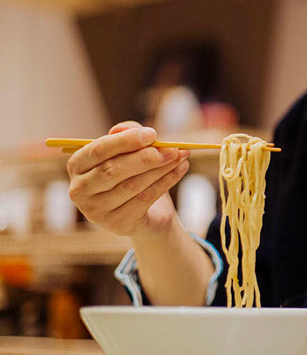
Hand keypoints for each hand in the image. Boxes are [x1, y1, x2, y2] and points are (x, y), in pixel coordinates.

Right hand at [67, 121, 189, 237]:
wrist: (145, 212)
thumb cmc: (132, 172)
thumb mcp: (129, 150)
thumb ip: (126, 134)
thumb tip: (122, 129)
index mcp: (77, 165)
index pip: (98, 150)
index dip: (125, 141)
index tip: (152, 133)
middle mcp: (79, 190)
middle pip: (113, 170)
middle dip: (146, 157)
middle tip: (172, 148)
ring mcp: (96, 211)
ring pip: (132, 185)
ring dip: (161, 168)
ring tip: (181, 155)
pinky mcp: (117, 224)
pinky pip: (145, 199)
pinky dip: (167, 181)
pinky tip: (181, 168)